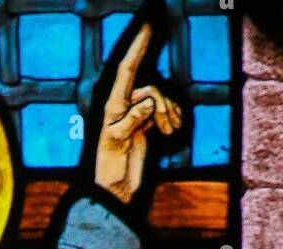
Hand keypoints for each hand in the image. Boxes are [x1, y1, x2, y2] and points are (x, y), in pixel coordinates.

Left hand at [94, 23, 182, 204]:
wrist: (115, 190)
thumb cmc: (109, 168)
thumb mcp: (117, 143)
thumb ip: (131, 120)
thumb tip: (149, 103)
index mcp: (113, 105)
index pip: (127, 70)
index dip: (138, 47)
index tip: (148, 25)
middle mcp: (124, 105)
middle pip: (152, 90)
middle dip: (164, 105)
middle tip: (168, 129)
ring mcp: (135, 114)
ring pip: (160, 101)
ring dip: (169, 114)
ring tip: (171, 132)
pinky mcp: (145, 125)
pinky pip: (163, 111)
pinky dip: (171, 118)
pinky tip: (172, 130)